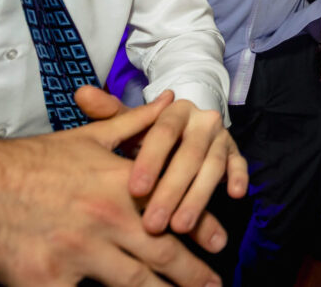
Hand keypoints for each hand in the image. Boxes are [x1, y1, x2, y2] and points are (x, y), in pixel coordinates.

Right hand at [0, 93, 224, 286]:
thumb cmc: (29, 162)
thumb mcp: (86, 137)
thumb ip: (134, 123)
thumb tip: (172, 100)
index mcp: (117, 184)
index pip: (171, 208)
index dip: (200, 228)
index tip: (220, 242)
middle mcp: (103, 219)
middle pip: (161, 253)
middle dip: (193, 273)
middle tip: (215, 283)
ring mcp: (75, 252)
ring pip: (133, 283)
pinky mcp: (45, 279)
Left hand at [76, 88, 245, 236]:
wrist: (187, 131)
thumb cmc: (150, 136)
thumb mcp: (130, 126)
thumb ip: (109, 113)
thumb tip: (81, 94)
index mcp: (175, 110)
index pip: (163, 132)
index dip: (150, 160)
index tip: (134, 190)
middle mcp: (202, 120)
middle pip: (189, 153)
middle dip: (172, 190)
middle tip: (153, 223)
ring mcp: (220, 137)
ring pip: (212, 166)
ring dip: (198, 197)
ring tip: (180, 227)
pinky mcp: (234, 152)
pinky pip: (239, 164)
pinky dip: (238, 177)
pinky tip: (234, 195)